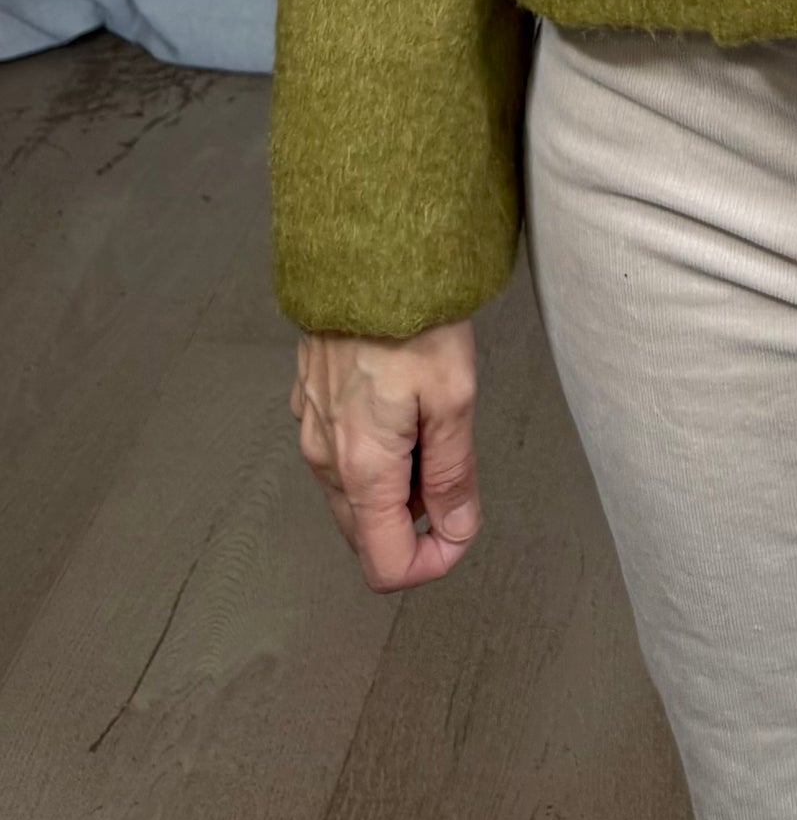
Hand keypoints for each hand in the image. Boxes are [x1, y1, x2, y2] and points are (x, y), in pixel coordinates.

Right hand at [289, 318, 482, 591]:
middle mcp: (325, 458)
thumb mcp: (454, 398)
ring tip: (431, 425)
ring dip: (396, 485)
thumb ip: (453, 473)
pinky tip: (402, 406)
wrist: (365, 254)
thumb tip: (456, 529)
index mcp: (362, 468)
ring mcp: (311, 429)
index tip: (463, 527)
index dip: (433, 562)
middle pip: (368, 534)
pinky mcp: (310, 401)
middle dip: (416, 522)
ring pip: (354, 494)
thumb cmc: (412, 318)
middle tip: (454, 469)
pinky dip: (375, 453)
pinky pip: (341, 454)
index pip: (386, 565)